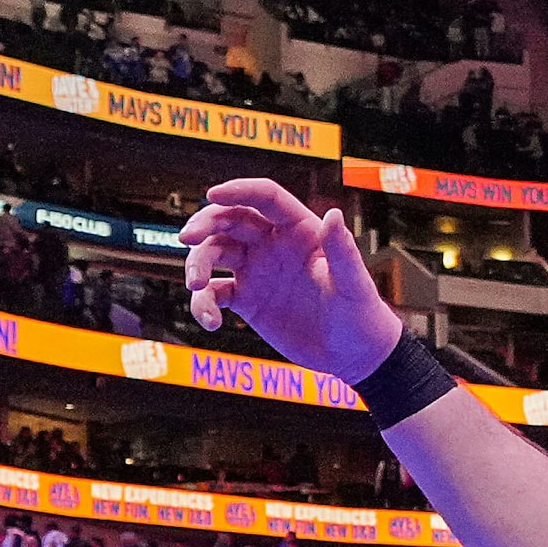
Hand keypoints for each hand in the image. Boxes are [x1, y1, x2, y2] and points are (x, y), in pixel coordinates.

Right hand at [179, 180, 400, 380]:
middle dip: (205, 224)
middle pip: (230, 220)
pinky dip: (204, 304)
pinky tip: (210, 322)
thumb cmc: (360, 315)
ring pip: (214, 253)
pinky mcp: (246, 299)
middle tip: (187, 238)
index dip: (238, 191)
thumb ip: (341, 251)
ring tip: (195, 287)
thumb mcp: (352, 284)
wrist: (351, 355)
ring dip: (197, 264)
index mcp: (300, 230)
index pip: (265, 198)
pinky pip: (214, 294)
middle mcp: (273, 244)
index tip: (212, 194)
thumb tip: (332, 215)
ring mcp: (256, 270)